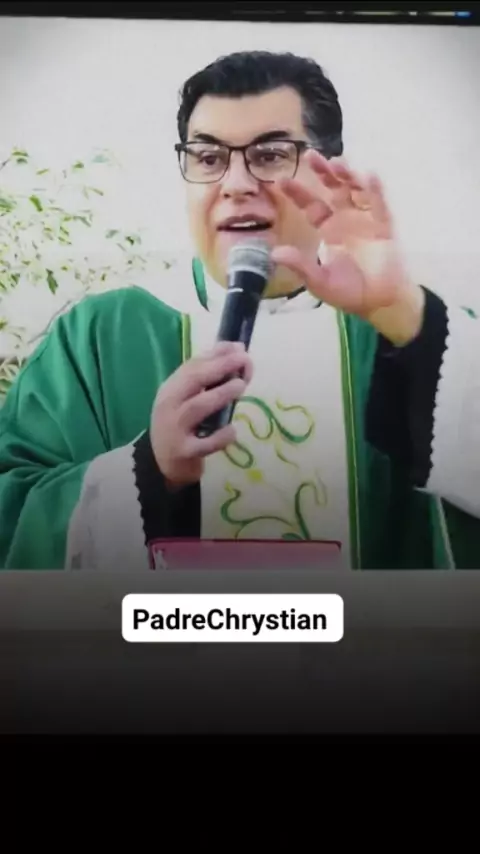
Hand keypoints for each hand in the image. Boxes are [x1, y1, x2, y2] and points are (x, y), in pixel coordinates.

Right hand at [150, 342, 252, 488]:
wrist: (161, 463)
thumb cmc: (181, 425)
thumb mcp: (187, 398)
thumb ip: (208, 376)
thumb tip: (236, 348)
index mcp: (171, 389)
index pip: (192, 365)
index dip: (217, 354)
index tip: (239, 348)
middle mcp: (169, 405)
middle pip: (193, 380)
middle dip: (220, 367)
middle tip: (243, 360)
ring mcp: (175, 429)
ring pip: (197, 407)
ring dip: (220, 394)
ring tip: (241, 386)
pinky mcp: (184, 452)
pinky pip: (204, 443)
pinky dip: (220, 436)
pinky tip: (232, 430)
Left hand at [272, 150, 424, 344]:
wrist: (380, 303)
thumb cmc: (350, 292)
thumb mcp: (319, 281)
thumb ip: (300, 265)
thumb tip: (273, 252)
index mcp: (330, 230)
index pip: (312, 206)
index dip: (299, 193)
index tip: (282, 181)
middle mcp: (347, 219)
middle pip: (333, 189)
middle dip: (323, 173)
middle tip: (311, 156)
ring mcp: (366, 220)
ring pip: (356, 190)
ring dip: (347, 176)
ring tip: (337, 163)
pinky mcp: (384, 226)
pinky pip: (379, 204)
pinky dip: (375, 190)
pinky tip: (368, 176)